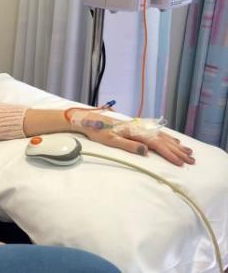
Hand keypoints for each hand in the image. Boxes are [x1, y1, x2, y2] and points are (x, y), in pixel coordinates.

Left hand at [74, 111, 194, 166]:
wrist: (90, 120)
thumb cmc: (98, 131)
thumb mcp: (111, 140)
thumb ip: (128, 145)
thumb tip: (146, 151)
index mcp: (135, 132)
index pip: (157, 145)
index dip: (170, 154)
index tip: (181, 163)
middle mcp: (140, 128)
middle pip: (163, 140)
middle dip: (178, 151)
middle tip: (192, 160)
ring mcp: (139, 127)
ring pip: (162, 136)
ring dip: (176, 144)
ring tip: (188, 151)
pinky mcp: (137, 127)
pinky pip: (157, 132)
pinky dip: (168, 138)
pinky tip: (174, 140)